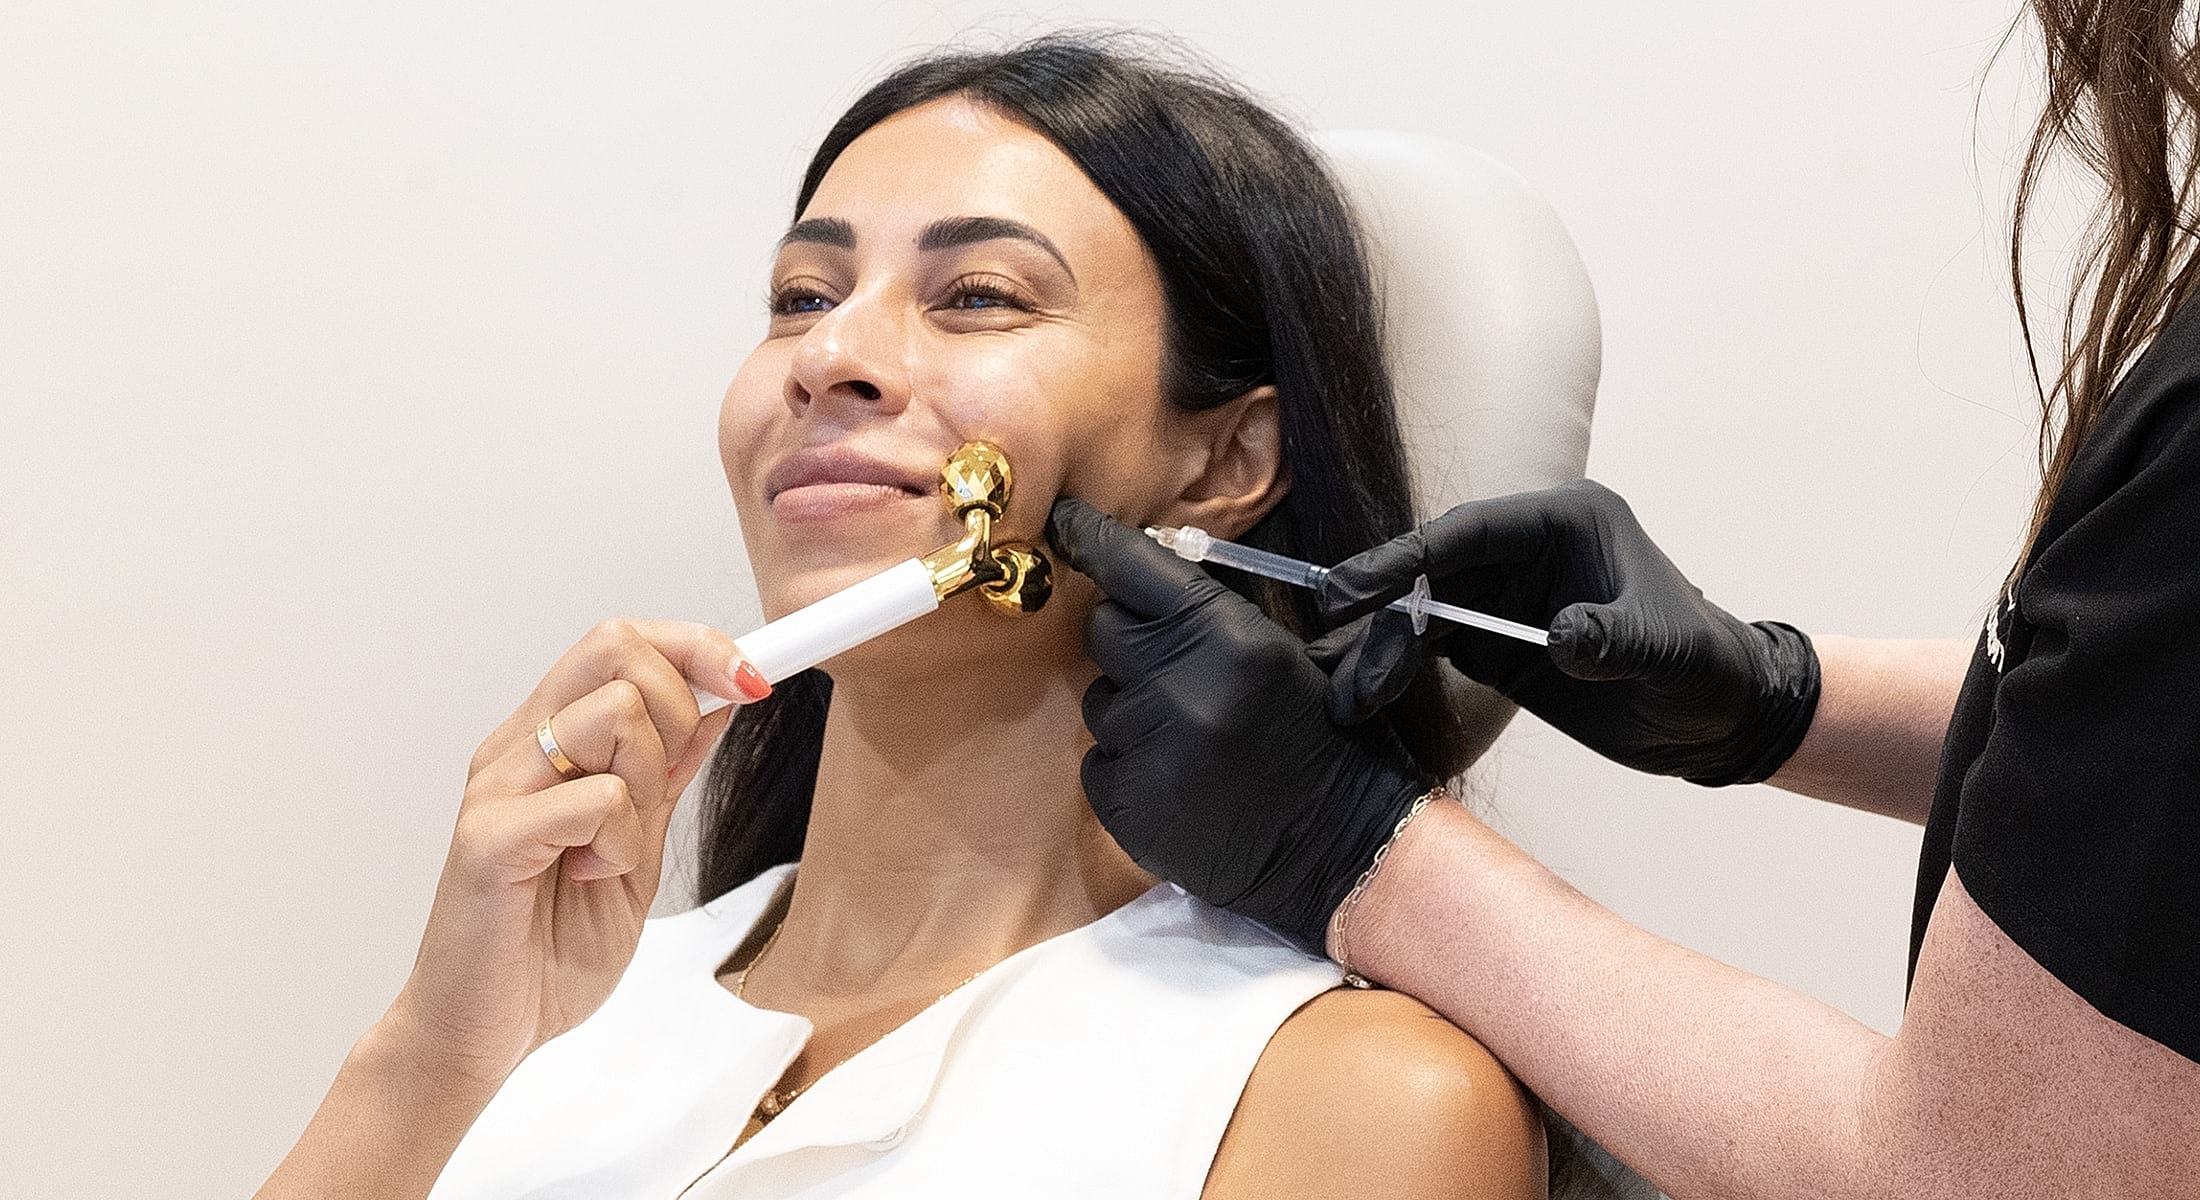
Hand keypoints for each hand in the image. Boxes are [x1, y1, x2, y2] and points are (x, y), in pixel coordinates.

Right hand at [382, 619, 759, 1089]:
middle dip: (679, 705)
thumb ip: (668, 776)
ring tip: (613, 847)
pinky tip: (591, 875)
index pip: (621, 642)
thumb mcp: (637, 848)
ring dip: (646, 783)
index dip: (697, 647)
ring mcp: (496, 787)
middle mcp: (516, 748)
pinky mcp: (488, 838)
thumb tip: (719, 704)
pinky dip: (618, 840)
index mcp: (547, 741)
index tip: (754, 682)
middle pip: (615, 647)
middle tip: (664, 786)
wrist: (480, 1032)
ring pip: (613, 715)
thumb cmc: (545, 948)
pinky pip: (594, 798)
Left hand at [1047, 498, 1429, 951]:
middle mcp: (1181, 686)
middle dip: (1127, 640)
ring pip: (1099, 702)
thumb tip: (1144, 578)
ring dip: (1131, 711)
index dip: (1094, 541)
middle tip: (1170, 669)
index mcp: (1228, 638)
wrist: (1341, 849)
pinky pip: (1097, 764)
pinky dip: (1127, 769)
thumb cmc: (1326, 743)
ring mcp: (1149, 748)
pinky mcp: (1126, 805)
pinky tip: (1178, 783)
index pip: (1134, 569)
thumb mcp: (1290, 657)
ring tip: (1190, 741)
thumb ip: (1215, 618)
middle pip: (1103, 631)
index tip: (1065, 522)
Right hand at [1320, 480, 1818, 784]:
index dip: (1405, 556)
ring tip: (1344, 700)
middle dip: (1379, 613)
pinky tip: (1362, 700)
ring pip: (1420, 615)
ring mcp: (1504, 600)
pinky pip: (1431, 651)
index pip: (1469, 532)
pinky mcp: (1496, 646)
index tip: (1353, 588)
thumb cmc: (1704, 666)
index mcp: (1564, 523)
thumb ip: (1616, 639)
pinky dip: (1396, 673)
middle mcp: (1523, 553)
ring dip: (1380, 653)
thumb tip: (1563, 638)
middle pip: (1430, 572)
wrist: (1717, 716)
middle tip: (1329, 647)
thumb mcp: (1669, 653)